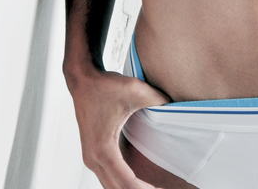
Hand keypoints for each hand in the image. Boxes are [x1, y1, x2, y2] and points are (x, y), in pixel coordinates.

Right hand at [68, 65, 168, 188]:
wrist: (82, 79)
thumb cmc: (105, 86)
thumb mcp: (135, 90)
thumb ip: (158, 100)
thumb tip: (175, 108)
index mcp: (103, 149)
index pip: (126, 183)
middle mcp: (93, 158)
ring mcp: (91, 158)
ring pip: (110, 186)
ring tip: (152, 187)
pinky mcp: (92, 153)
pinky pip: (108, 176)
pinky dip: (122, 182)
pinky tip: (138, 180)